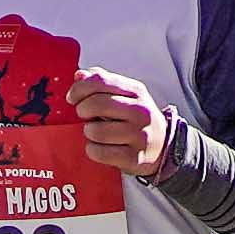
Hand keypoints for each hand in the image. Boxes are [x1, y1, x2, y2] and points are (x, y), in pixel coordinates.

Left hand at [72, 69, 178, 183]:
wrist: (162, 146)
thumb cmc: (135, 118)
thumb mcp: (125, 95)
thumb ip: (102, 83)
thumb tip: (79, 75)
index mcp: (136, 91)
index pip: (100, 80)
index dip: (79, 88)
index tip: (72, 98)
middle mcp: (140, 111)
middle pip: (97, 104)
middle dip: (82, 110)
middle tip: (84, 115)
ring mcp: (139, 135)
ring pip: (96, 131)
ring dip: (89, 132)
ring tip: (95, 132)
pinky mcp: (134, 158)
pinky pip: (99, 152)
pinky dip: (93, 150)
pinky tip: (99, 147)